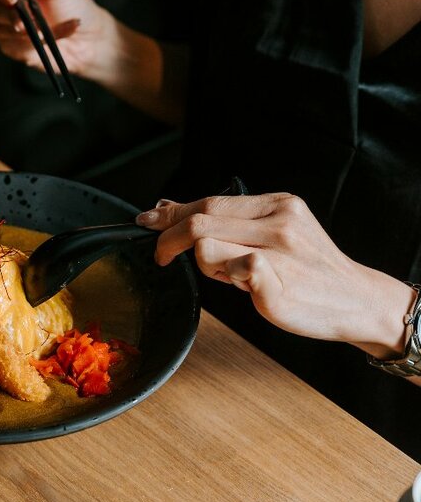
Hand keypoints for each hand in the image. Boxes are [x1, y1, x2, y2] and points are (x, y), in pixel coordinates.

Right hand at [0, 0, 112, 78]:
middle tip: (31, 19)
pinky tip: (49, 39)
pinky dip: (34, 43)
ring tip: (48, 28)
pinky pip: (12, 47)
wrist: (89, 38)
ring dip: (26, 30)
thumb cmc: (73, 6)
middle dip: (9, 14)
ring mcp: (5, 29)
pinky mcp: (13, 49)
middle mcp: (3, 7)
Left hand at [135, 193, 413, 358]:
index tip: (146, 221)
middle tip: (161, 256)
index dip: (171, 213)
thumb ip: (225, 219)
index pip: (208, 201)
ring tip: (225, 276)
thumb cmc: (307, 270)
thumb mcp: (272, 232)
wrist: (356, 300)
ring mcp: (279, 252)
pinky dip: (227, 278)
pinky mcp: (276, 282)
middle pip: (200, 219)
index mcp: (276, 204)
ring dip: (202, 264)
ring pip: (205, 244)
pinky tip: (244, 286)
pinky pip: (234, 270)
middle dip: (168, 238)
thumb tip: (168, 206)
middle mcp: (278, 222)